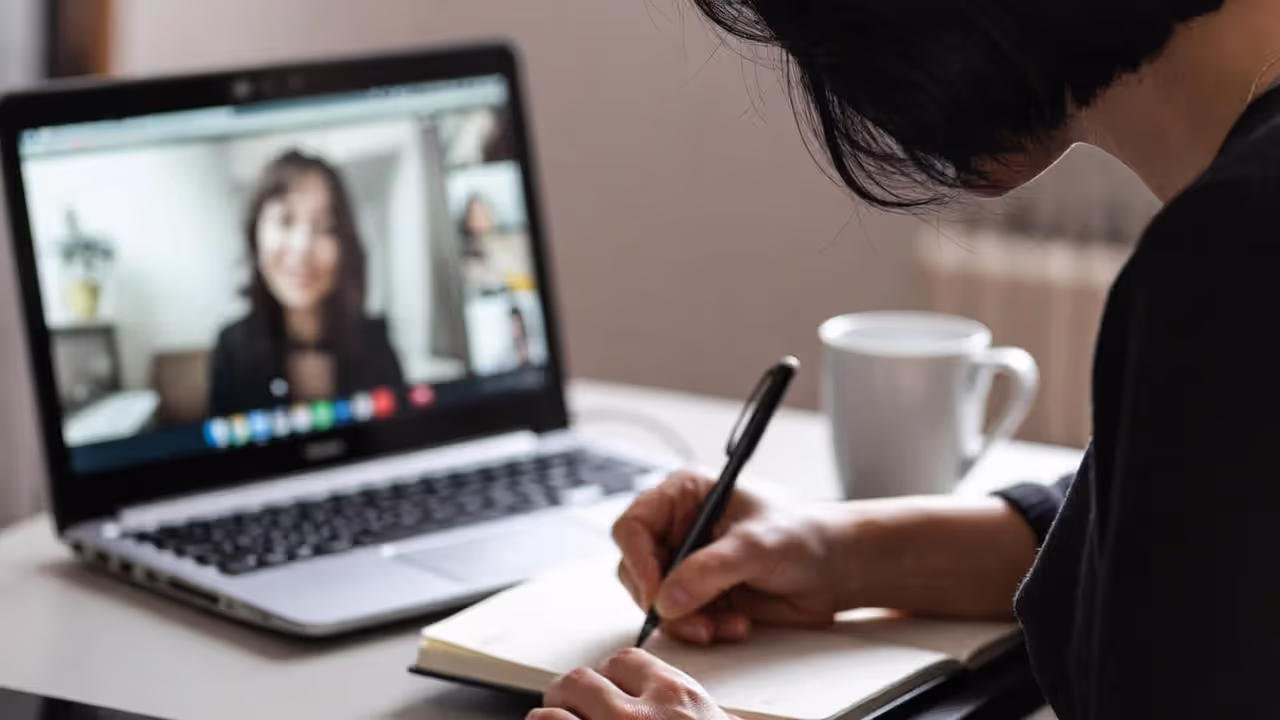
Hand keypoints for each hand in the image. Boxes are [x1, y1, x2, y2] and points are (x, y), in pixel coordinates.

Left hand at [528, 648, 734, 719]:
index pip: (624, 661)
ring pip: (553, 713)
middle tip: (570, 708)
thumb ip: (681, 705)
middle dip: (570, 694)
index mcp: (677, 699)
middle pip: (581, 680)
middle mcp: (640, 718)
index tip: (608, 691)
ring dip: (550, 717)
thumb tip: (659, 698)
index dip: (610, 678)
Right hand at [612, 471, 845, 645]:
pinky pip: (681, 618)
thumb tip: (667, 599)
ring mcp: (689, 562)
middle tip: (694, 621)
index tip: (657, 594)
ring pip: (657, 600)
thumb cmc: (806, 536)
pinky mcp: (702, 592)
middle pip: (636, 568)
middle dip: (664, 601)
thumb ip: (710, 570)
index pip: (634, 525)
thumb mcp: (757, 546)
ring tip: (724, 625)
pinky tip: (735, 625)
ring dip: (686, 620)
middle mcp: (680, 527)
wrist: (837, 569)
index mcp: (686, 495)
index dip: (638, 561)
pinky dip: (702, 629)